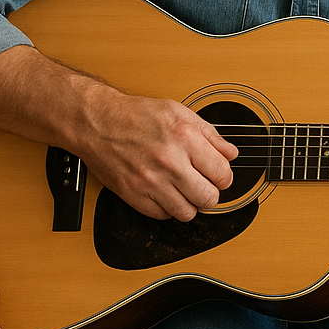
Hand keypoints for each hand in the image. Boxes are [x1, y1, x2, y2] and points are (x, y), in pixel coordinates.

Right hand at [0, 47, 239, 224]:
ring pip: (188, 213)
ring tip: (185, 190)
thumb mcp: (179, 112)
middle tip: (204, 184)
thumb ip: (210, 134)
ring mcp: (150, 183)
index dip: (225, 177)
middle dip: (211, 193)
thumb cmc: (136, 115)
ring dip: (190, 204)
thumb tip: (231, 153)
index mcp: (185, 139)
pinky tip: (165, 193)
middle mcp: (169, 163)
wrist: (96, 123)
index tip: (221, 175)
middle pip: (209, 198)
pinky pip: (162, 216)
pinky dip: (168, 208)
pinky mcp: (134, 196)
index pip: (222, 173)